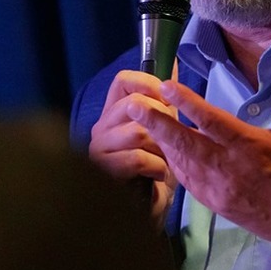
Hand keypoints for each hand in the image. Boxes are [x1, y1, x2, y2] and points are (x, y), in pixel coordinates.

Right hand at [89, 66, 178, 227]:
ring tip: (167, 161)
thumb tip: (171, 60)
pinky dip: (156, 166)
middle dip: (162, 121)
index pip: (124, 80)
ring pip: (137, 131)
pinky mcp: (104, 171)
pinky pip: (135, 157)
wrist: (146, 210)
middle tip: (171, 140)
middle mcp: (101, 126)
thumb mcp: (162, 128)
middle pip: (133, 105)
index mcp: (113, 112)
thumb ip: (163, 98)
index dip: (149, 82)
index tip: (169, 97)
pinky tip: (160, 175)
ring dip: (161, 148)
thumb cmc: (154, 167)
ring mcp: (99, 149)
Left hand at [130, 55, 270, 269]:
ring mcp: (222, 190)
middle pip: (185, 144)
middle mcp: (230, 169)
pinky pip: (190, 183)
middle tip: (133, 106)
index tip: (166, 85)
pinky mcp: (219, 206)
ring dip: (163, 143)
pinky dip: (176, 165)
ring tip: (143, 123)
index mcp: (251, 146)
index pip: (211, 120)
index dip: (186, 102)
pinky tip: (166, 151)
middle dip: (157, 124)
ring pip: (183, 164)